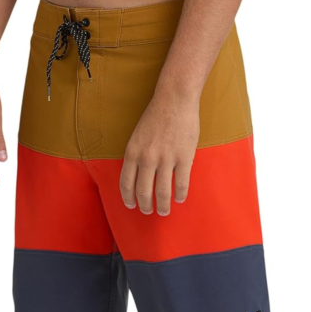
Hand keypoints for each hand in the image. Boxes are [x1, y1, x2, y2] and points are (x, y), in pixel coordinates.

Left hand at [119, 94, 198, 215]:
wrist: (175, 99)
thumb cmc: (155, 117)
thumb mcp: (136, 136)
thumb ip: (135, 156)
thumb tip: (136, 177)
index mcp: (132, 153)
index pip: (126, 183)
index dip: (128, 198)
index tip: (131, 205)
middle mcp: (147, 158)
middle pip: (143, 192)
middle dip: (145, 206)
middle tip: (148, 212)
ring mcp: (166, 159)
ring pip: (162, 192)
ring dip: (163, 206)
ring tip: (164, 211)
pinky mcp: (184, 157)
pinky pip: (181, 183)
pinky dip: (180, 195)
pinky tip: (180, 199)